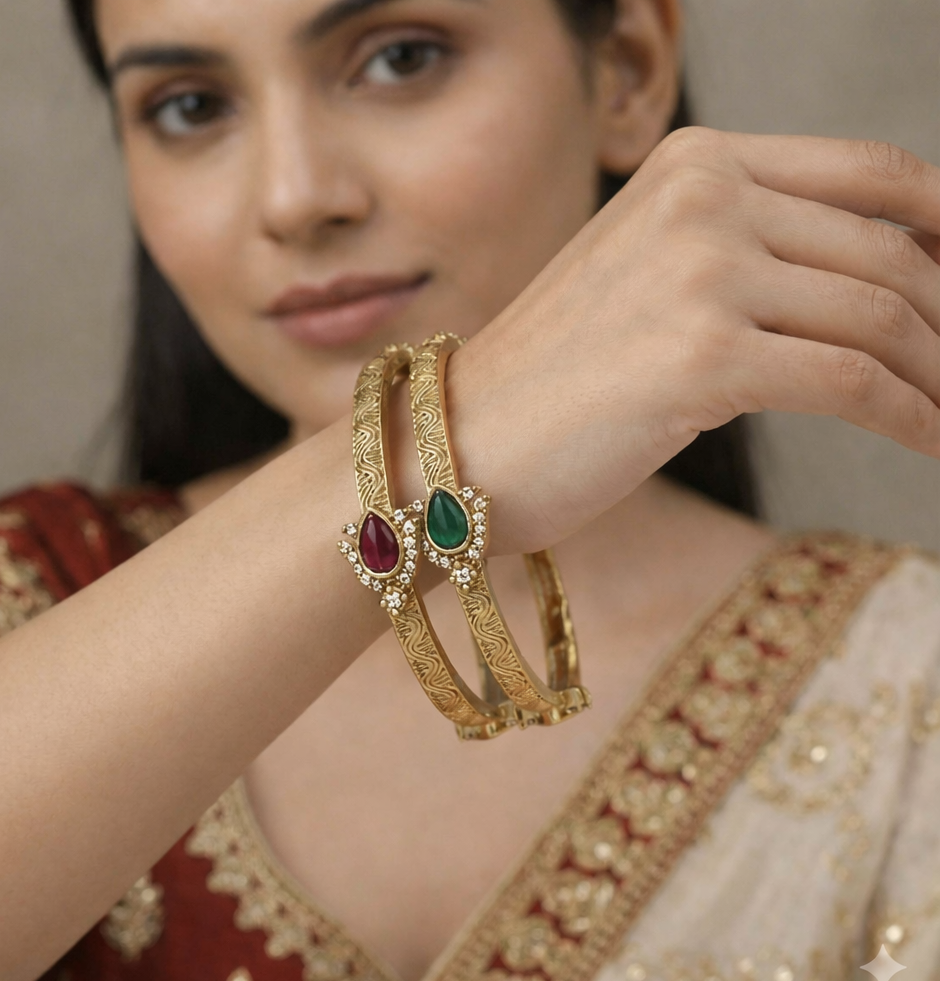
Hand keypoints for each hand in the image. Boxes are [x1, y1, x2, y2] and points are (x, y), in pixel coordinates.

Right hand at [448, 128, 939, 554]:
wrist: (458, 444)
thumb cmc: (551, 381)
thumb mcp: (651, 282)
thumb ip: (748, 255)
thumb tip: (873, 282)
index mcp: (694, 164)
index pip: (874, 174)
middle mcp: (702, 198)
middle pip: (890, 252)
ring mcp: (700, 273)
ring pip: (881, 318)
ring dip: (938, 378)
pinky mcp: (701, 358)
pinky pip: (852, 384)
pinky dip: (913, 419)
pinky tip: (932, 446)